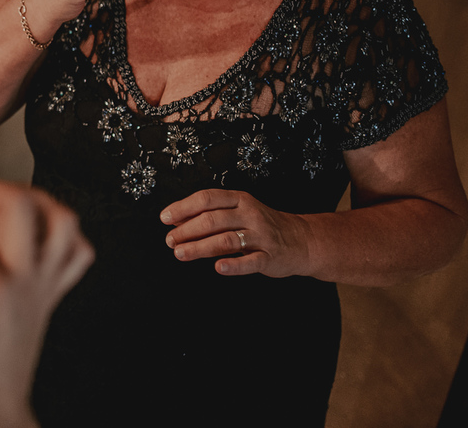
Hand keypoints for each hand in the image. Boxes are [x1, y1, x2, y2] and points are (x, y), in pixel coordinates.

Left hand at [161, 189, 313, 277]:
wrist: (302, 240)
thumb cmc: (262, 225)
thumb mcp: (237, 212)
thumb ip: (209, 214)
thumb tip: (176, 220)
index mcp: (239, 200)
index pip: (207, 198)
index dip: (183, 208)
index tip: (165, 218)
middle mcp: (250, 214)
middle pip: (213, 219)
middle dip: (187, 230)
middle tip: (169, 240)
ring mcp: (261, 236)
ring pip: (226, 240)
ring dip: (200, 247)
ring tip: (180, 254)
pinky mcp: (270, 257)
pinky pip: (250, 262)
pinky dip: (234, 265)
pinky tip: (218, 268)